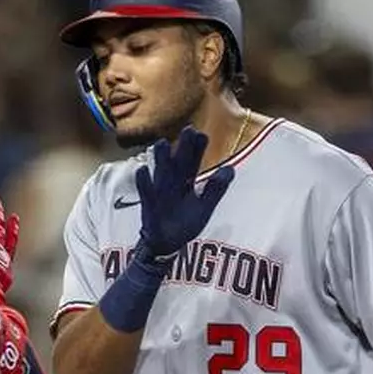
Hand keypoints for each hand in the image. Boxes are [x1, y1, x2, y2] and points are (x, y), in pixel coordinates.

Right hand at [135, 126, 234, 260]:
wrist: (166, 244)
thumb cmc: (185, 223)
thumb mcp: (204, 207)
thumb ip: (216, 189)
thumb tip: (230, 168)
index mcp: (187, 181)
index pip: (193, 161)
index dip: (197, 149)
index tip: (202, 135)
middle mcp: (173, 183)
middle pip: (178, 162)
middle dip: (183, 147)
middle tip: (188, 130)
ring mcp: (160, 192)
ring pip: (161, 172)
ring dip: (161, 159)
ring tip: (161, 143)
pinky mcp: (149, 205)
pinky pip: (146, 192)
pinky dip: (144, 182)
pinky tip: (142, 169)